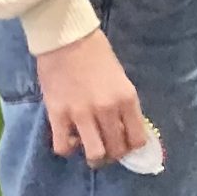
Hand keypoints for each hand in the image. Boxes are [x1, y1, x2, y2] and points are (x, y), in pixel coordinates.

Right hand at [36, 28, 149, 165]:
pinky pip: (63, 147)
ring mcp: (82, 114)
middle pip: (117, 150)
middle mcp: (108, 109)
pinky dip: (68, 148)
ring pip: (95, 154)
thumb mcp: (120, 78)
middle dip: (113, 154)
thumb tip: (125, 129)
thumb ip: (123, 105)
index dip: (132, 147)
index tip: (125, 144)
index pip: (138, 139)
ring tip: (89, 148)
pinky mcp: (58, 115)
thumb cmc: (97, 53)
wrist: (67, 38)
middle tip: (107, 147)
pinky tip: (70, 138)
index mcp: (127, 98)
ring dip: (94, 157)